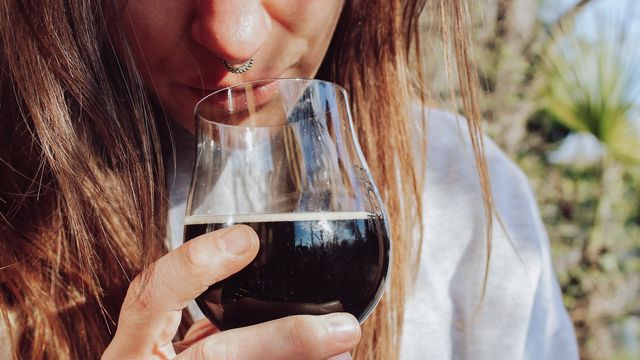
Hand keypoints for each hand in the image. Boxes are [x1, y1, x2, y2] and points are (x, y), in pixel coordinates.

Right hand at [102, 225, 360, 358]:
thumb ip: (191, 323)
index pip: (149, 297)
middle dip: (285, 339)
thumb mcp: (152, 349)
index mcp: (130, 351)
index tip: (246, 240)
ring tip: (345, 352)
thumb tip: (241, 271)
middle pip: (215, 356)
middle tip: (343, 328)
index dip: (194, 266)